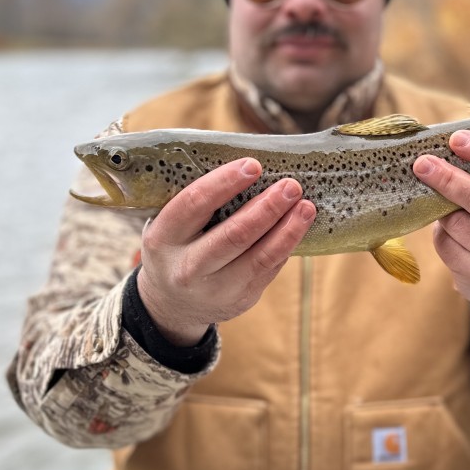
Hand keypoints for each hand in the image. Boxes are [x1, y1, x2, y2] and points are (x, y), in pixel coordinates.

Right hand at [136, 158, 315, 345]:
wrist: (171, 304)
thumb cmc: (177, 248)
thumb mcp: (171, 227)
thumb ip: (199, 203)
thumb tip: (250, 168)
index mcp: (164, 238)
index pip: (195, 204)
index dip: (225, 182)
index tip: (253, 165)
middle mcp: (187, 267)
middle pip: (234, 235)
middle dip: (267, 208)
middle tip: (291, 186)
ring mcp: (215, 289)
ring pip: (260, 257)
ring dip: (288, 230)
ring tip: (306, 207)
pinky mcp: (240, 299)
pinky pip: (269, 269)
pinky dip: (286, 245)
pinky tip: (298, 227)